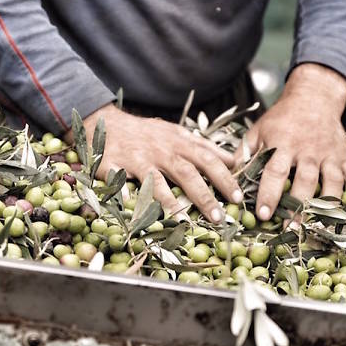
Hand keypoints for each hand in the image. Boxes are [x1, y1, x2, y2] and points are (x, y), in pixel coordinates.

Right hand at [67, 104, 242, 222]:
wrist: (107, 123)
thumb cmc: (146, 134)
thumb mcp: (176, 133)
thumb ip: (203, 147)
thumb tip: (233, 160)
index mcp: (178, 142)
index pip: (207, 159)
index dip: (224, 178)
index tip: (238, 197)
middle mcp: (161, 151)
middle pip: (186, 172)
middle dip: (204, 195)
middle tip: (219, 216)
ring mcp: (138, 159)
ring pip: (157, 181)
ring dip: (170, 201)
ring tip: (184, 221)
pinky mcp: (115, 166)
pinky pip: (121, 182)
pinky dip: (125, 194)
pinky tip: (134, 209)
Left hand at [234, 63, 345, 220]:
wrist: (314, 98)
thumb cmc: (281, 119)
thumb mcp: (258, 131)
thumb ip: (244, 153)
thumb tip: (228, 177)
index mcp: (283, 143)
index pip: (275, 171)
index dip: (269, 194)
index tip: (263, 214)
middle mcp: (308, 150)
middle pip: (305, 180)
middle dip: (297, 206)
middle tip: (289, 228)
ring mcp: (329, 153)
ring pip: (332, 182)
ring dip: (326, 206)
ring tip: (317, 227)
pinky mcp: (345, 156)